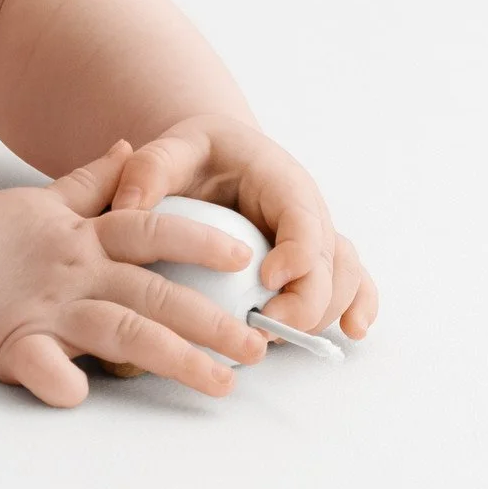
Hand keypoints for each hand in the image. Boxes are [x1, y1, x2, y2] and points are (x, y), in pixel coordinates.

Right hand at [0, 141, 267, 407]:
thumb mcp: (45, 200)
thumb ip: (93, 181)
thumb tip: (130, 147)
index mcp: (83, 237)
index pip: (150, 230)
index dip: (197, 240)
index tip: (243, 255)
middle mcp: (76, 272)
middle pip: (153, 291)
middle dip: (210, 320)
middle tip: (258, 345)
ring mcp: (48, 309)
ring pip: (121, 331)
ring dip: (173, 358)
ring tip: (220, 384)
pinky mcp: (14, 344)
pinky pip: (40, 366)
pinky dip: (60, 380)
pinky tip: (83, 395)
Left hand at [110, 114, 378, 341]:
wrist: (215, 159)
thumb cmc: (194, 155)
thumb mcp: (169, 151)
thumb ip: (149, 171)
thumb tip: (128, 206)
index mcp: (278, 179)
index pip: (301, 218)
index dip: (295, 254)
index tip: (265, 282)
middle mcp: (307, 210)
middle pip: (328, 260)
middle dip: (304, 301)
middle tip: (261, 328)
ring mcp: (315, 237)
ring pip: (341, 278)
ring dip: (320, 313)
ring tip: (274, 337)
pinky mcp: (315, 260)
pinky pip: (352, 281)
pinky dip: (359, 305)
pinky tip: (354, 331)